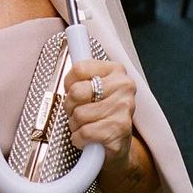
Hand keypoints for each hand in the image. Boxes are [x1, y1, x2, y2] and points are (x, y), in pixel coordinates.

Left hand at [63, 58, 158, 192]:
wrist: (117, 148)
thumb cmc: (101, 116)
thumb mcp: (93, 89)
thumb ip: (81, 74)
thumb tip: (71, 43)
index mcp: (116, 71)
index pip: (79, 68)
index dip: (68, 83)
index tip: (73, 91)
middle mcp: (124, 86)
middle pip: (76, 92)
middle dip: (70, 106)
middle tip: (78, 112)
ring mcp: (124, 109)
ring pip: (79, 115)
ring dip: (75, 125)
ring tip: (86, 126)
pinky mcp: (120, 130)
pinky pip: (84, 133)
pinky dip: (79, 139)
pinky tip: (88, 139)